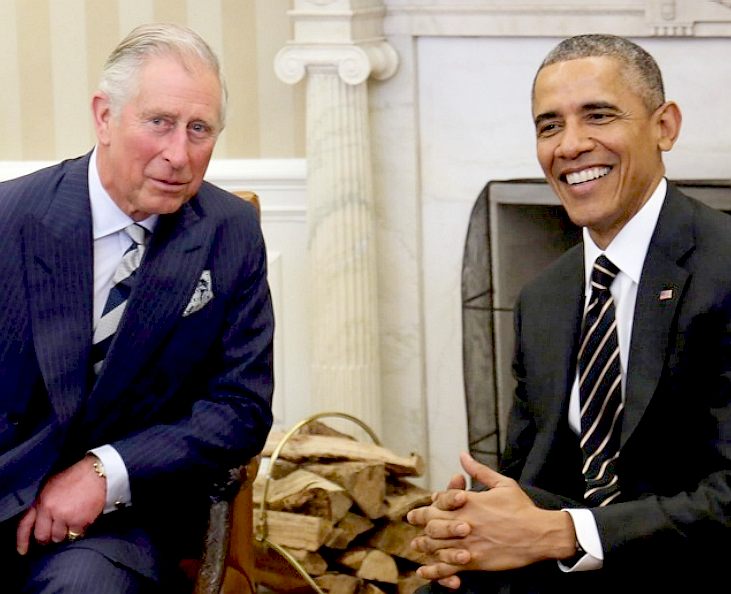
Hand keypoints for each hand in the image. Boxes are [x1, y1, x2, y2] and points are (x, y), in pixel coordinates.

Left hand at [16, 456, 106, 553]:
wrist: (96, 473)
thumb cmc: (74, 478)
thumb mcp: (51, 486)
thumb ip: (43, 503)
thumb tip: (39, 520)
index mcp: (42, 501)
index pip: (25, 525)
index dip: (22, 541)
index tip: (23, 551)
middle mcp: (51, 510)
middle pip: (43, 536)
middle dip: (49, 537)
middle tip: (57, 531)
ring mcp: (65, 517)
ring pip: (60, 538)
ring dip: (66, 533)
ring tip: (73, 520)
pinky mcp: (80, 521)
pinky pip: (77, 534)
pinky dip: (80, 529)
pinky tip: (84, 518)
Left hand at [407, 452, 574, 587]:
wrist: (539, 534)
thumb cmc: (522, 508)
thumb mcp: (502, 483)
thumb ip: (479, 471)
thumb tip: (463, 455)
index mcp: (469, 502)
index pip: (438, 502)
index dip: (428, 505)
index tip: (423, 506)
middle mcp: (464, 522)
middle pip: (432, 524)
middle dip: (420, 522)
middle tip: (412, 521)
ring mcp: (467, 544)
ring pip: (436, 546)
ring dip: (423, 545)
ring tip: (416, 545)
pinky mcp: (474, 562)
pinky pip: (447, 568)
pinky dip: (433, 571)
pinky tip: (423, 571)